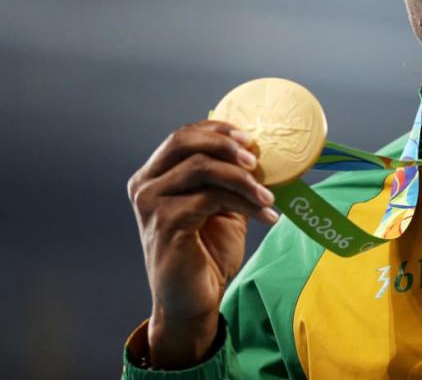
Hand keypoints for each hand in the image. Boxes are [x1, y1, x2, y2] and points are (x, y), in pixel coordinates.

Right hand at [127, 120, 277, 368]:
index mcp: (154, 175)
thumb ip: (228, 177)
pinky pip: (211, 197)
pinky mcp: (164, 222)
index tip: (251, 138)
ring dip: (243, 179)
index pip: (183, 135)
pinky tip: (266, 216)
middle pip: (185, 141)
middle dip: (226, 144)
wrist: (193, 300)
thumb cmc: (207, 253)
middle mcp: (145, 185)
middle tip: (257, 159)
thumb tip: (259, 149)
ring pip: (202, 168)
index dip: (218, 129)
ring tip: (269, 197)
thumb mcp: (221, 205)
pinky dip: (244, 202)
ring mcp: (150, 203)